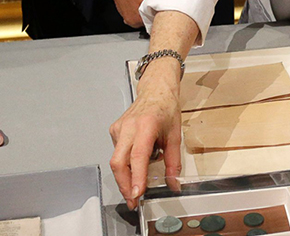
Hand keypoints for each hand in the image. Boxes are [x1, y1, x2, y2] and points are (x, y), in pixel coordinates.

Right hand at [109, 58, 182, 208]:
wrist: (156, 90)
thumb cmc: (166, 108)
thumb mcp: (175, 135)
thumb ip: (173, 162)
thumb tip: (173, 183)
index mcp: (146, 126)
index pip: (137, 156)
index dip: (136, 177)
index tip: (137, 193)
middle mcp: (129, 126)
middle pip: (118, 162)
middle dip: (124, 185)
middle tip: (133, 200)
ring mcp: (119, 128)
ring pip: (116, 160)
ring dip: (126, 176)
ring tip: (138, 181)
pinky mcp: (114, 130)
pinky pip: (117, 152)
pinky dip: (127, 162)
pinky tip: (137, 157)